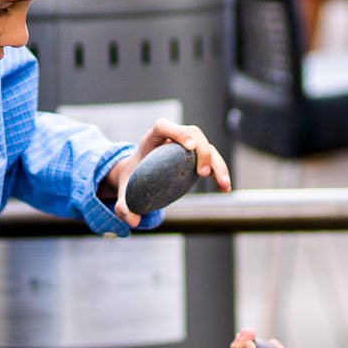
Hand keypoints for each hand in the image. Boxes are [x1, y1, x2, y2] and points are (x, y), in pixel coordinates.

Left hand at [103, 120, 230, 226]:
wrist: (136, 178)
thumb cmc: (130, 182)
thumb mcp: (123, 194)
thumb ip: (122, 207)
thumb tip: (132, 221)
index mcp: (151, 140)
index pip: (164, 126)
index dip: (178, 132)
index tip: (190, 147)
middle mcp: (171, 139)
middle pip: (192, 132)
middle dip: (202, 150)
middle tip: (203, 173)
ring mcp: (185, 146)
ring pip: (206, 145)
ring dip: (217, 163)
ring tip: (223, 184)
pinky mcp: (194, 157)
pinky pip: (211, 159)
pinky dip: (219, 172)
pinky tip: (225, 188)